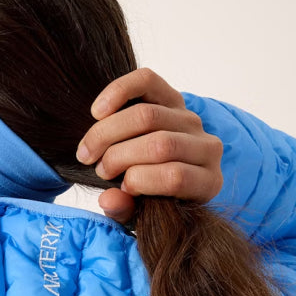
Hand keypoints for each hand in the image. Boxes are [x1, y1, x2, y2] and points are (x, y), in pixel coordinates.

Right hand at [76, 67, 222, 222]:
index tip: (121, 188)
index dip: (140, 181)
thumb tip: (107, 198)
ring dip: (107, 134)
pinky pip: (146, 82)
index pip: (175, 177)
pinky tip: (97, 112)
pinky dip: (117, 93)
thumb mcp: (140, 214)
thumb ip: (125, 210)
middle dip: (118, 157)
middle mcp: (206, 147)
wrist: (159, 173)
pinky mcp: (172, 96)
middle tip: (98, 170)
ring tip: (89, 151)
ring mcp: (191, 119)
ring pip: (146, 116)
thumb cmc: (151, 198)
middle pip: (159, 144)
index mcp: (206, 183)